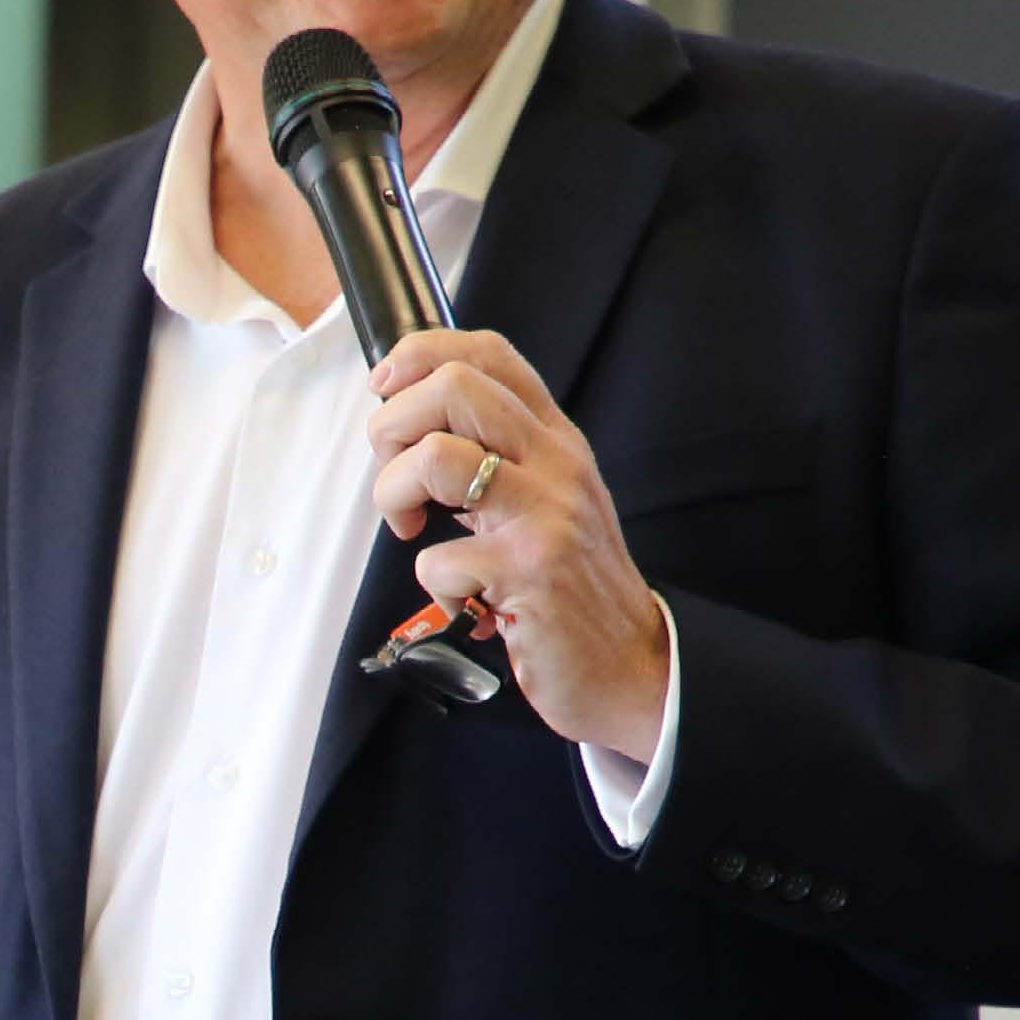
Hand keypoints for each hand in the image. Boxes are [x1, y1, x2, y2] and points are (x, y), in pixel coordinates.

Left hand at [365, 327, 671, 759]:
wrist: (631, 666)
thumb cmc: (576, 589)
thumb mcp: (551, 502)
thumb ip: (501, 458)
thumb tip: (413, 429)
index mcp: (555, 441)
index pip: (488, 353)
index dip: (420, 354)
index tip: (388, 391)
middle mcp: (555, 465)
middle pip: (452, 385)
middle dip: (392, 424)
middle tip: (396, 475)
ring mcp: (545, 515)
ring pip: (435, 456)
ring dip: (393, 492)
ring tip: (409, 526)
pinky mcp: (528, 571)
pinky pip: (437, 557)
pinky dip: (432, 583)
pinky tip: (461, 599)